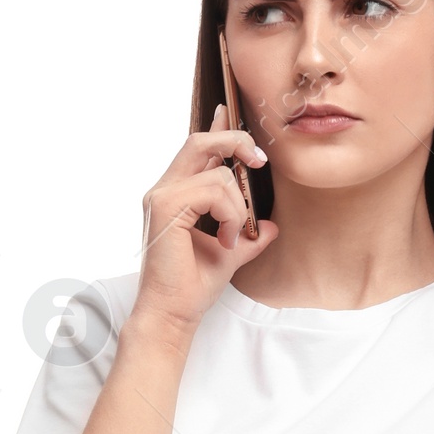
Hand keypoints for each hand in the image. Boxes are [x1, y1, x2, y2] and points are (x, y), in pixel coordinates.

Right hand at [131, 111, 278, 332]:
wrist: (172, 315)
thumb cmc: (192, 288)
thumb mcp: (230, 255)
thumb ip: (249, 236)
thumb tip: (272, 227)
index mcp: (175, 194)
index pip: (197, 150)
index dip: (218, 131)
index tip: (235, 119)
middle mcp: (163, 189)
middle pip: (200, 141)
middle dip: (235, 142)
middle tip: (260, 160)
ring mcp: (161, 195)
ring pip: (217, 172)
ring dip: (238, 206)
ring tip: (233, 238)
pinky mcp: (165, 205)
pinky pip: (214, 191)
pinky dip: (230, 216)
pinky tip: (226, 241)